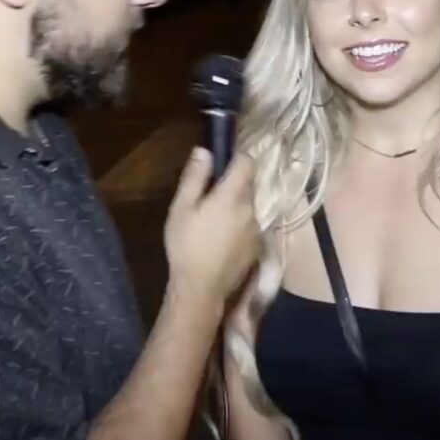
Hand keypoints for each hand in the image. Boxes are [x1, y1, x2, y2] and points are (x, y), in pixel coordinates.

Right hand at [164, 148, 260, 303]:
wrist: (201, 289)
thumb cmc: (186, 246)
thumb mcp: (182, 208)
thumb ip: (195, 177)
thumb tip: (205, 150)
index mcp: (233, 196)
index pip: (247, 163)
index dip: (237, 158)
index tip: (221, 164)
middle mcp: (251, 210)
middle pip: (248, 186)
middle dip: (232, 186)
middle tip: (208, 198)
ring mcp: (257, 230)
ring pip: (248, 208)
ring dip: (235, 208)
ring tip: (212, 223)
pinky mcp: (257, 248)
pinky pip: (250, 227)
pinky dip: (239, 227)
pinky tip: (221, 241)